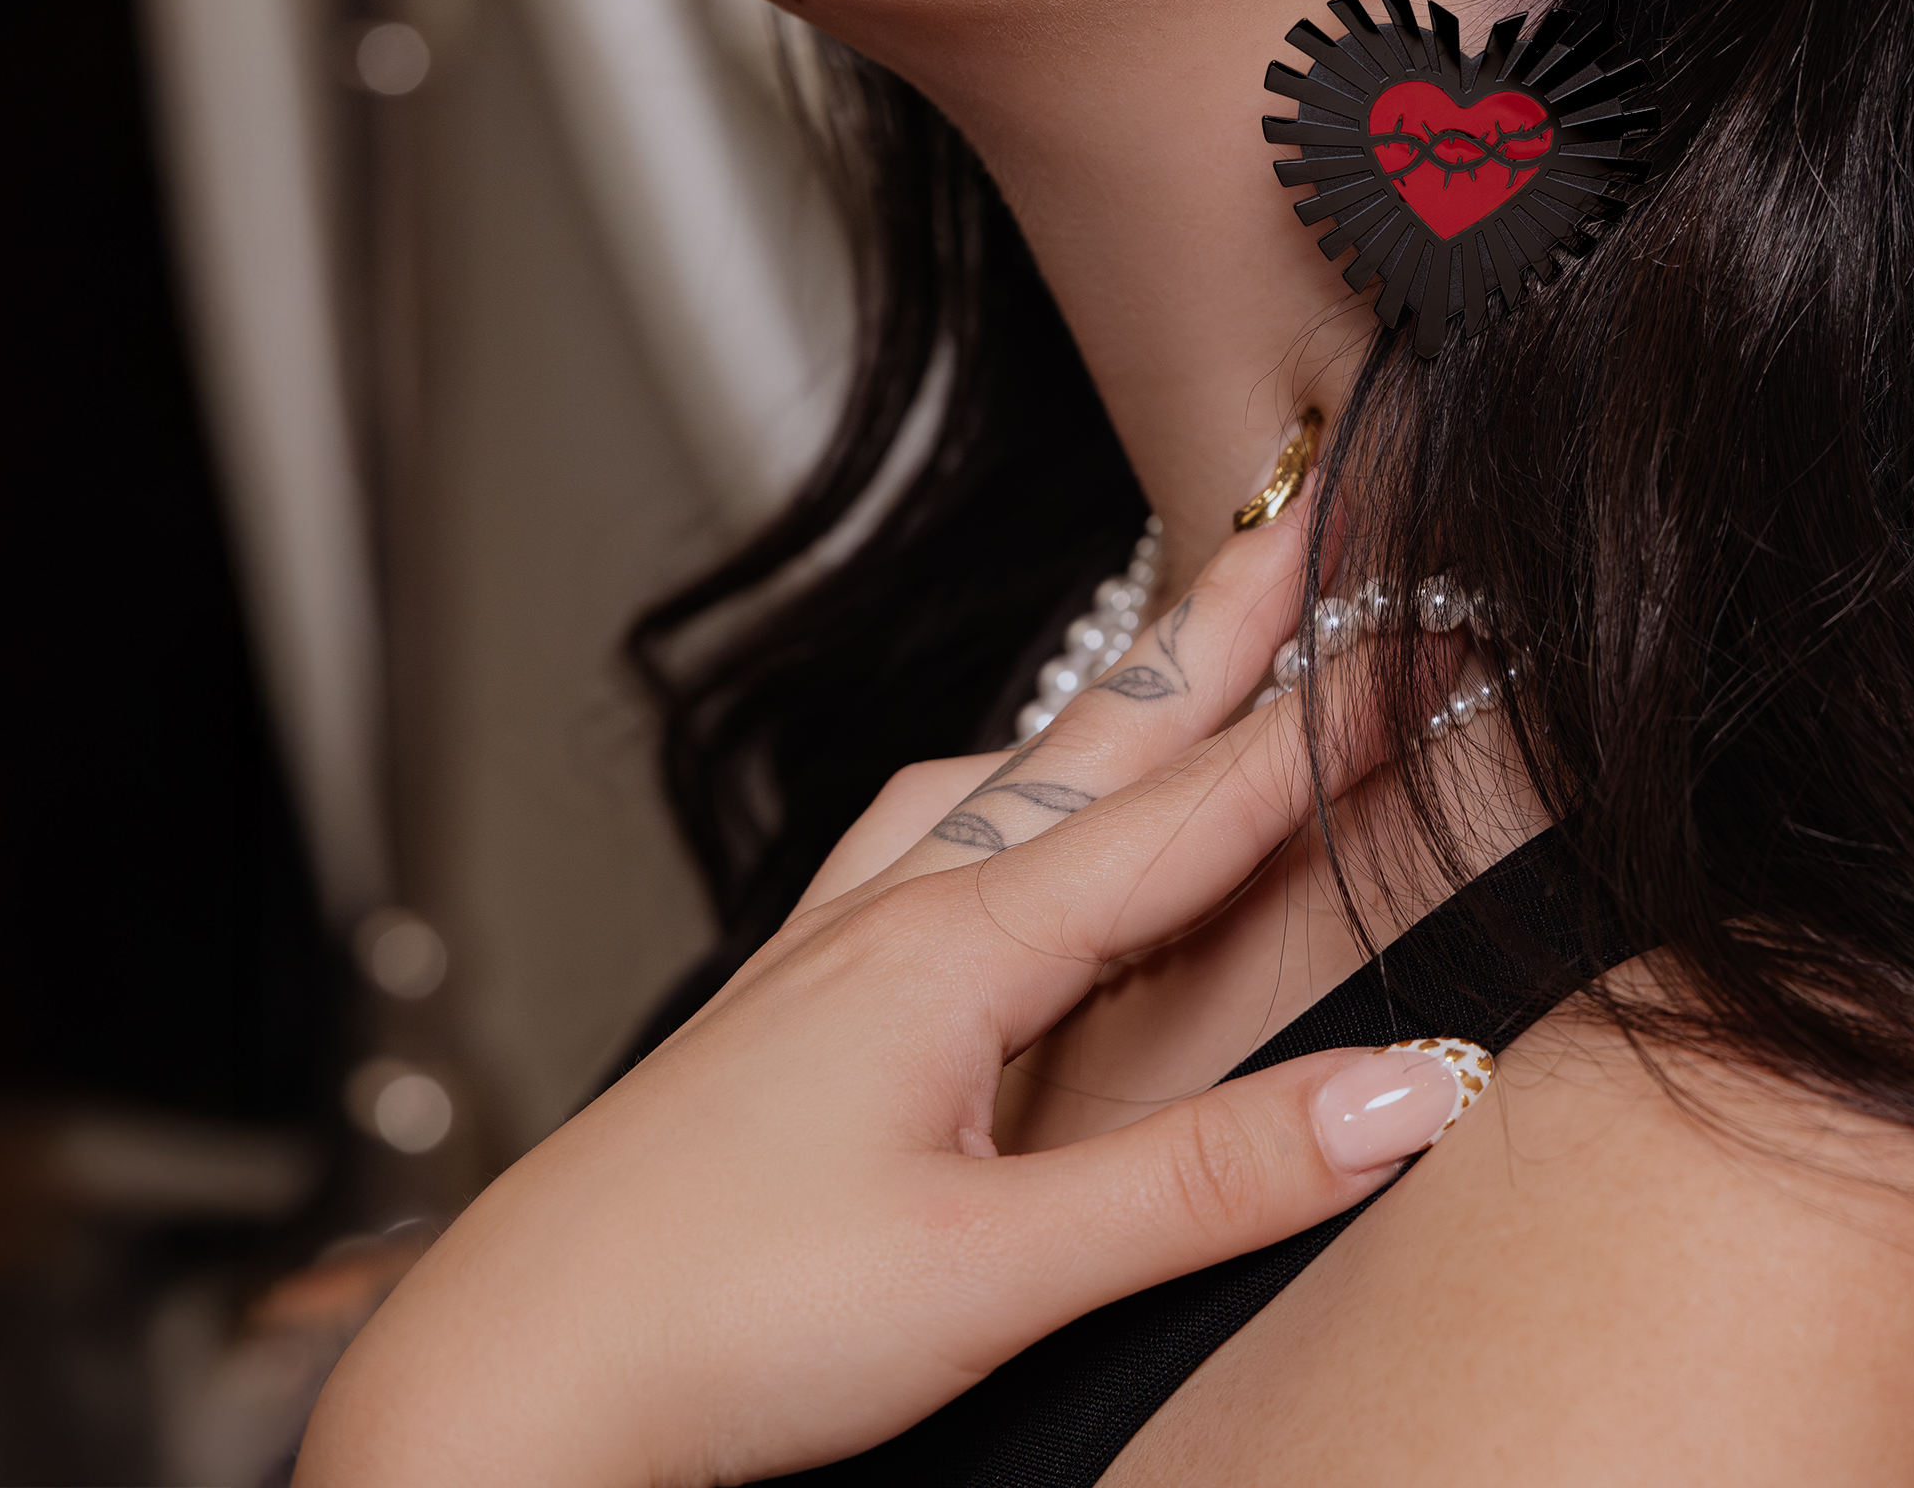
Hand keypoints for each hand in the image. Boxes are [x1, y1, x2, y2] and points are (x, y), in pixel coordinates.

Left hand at [293, 509, 1491, 1487]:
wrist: (492, 1390)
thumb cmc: (709, 1334)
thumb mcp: (994, 1275)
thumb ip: (1209, 1179)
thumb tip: (1410, 1089)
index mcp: (958, 951)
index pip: (1190, 813)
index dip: (1319, 724)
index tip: (1420, 628)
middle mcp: (894, 919)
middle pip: (1093, 746)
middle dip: (1209, 635)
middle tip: (1297, 522)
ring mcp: (828, 955)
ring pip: (1000, 783)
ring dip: (1102, 705)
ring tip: (1167, 652)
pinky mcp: (784, 1012)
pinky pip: (916, 848)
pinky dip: (994, 793)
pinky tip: (987, 820)